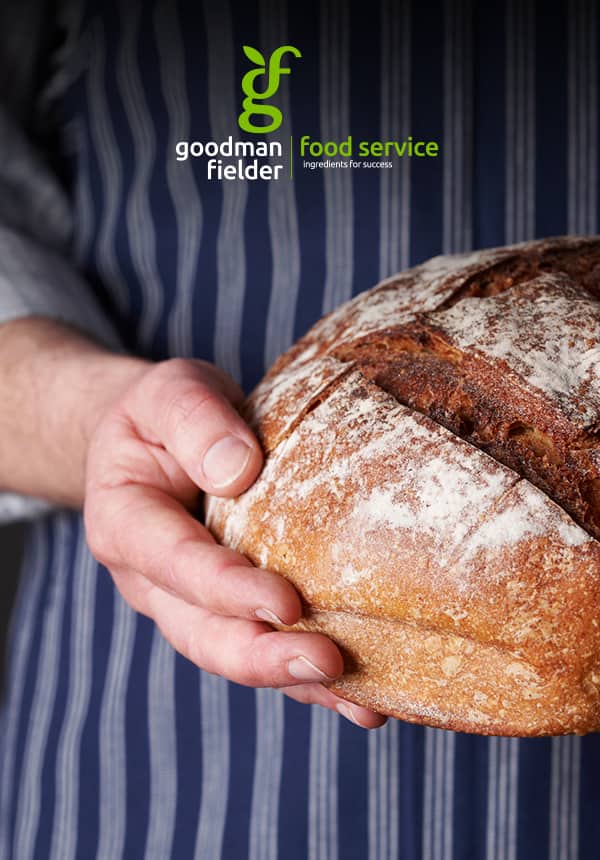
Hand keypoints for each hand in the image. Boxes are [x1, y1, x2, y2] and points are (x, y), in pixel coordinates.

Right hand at [84, 358, 385, 728]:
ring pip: (235, 653)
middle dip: (264, 657)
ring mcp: (187, 602)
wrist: (153, 439)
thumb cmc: (161, 414)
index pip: (176, 564)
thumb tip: (238, 470)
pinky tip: (362, 693)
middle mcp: (152, 579)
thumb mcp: (168, 393)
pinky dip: (307, 676)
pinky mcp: (226, 607)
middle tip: (328, 663)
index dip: (228, 589)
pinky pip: (263, 645)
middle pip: (203, 633)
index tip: (286, 603)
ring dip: (295, 681)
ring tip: (362, 700)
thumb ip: (193, 421)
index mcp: (126, 523)